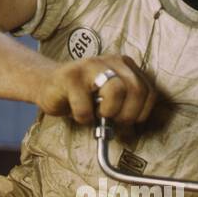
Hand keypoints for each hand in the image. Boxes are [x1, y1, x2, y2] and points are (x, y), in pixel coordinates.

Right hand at [37, 53, 157, 125]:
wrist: (48, 85)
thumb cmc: (82, 97)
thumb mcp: (109, 103)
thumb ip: (125, 112)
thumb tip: (132, 135)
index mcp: (125, 66)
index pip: (148, 90)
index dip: (142, 112)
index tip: (129, 123)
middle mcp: (111, 61)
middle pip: (136, 89)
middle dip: (128, 114)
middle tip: (114, 123)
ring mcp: (91, 65)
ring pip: (116, 90)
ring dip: (109, 112)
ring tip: (97, 115)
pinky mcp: (70, 76)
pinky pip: (85, 105)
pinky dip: (84, 118)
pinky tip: (79, 114)